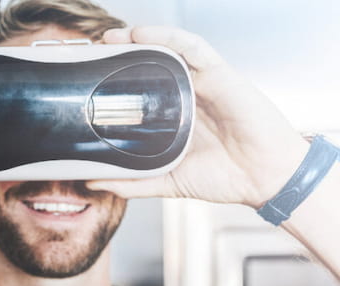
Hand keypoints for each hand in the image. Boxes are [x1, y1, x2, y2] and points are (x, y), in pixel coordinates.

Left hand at [87, 26, 308, 207]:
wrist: (263, 180)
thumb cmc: (224, 177)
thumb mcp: (168, 181)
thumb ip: (131, 182)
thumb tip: (91, 182)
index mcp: (174, 115)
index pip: (142, 88)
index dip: (117, 78)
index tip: (90, 76)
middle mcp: (187, 94)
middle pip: (152, 65)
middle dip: (124, 54)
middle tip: (98, 50)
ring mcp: (203, 83)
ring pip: (170, 50)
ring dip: (142, 39)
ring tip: (116, 37)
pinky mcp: (220, 74)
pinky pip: (194, 47)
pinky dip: (169, 37)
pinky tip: (145, 35)